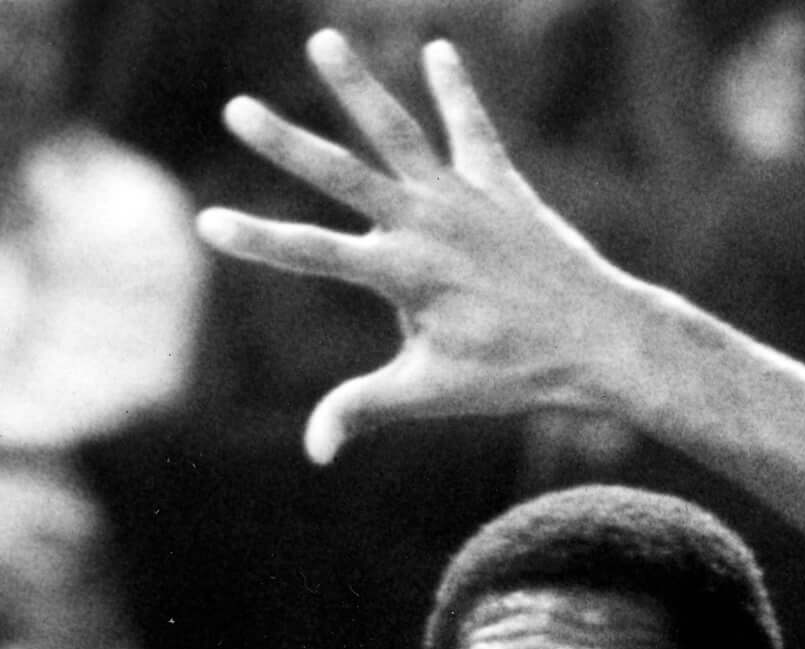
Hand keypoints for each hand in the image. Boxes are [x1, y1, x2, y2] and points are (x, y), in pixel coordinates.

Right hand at [195, 35, 653, 461]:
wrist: (599, 341)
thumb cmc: (515, 375)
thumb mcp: (432, 394)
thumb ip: (365, 409)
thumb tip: (315, 452)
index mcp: (404, 275)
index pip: (313, 254)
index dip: (258, 239)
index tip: (206, 222)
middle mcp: (427, 225)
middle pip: (343, 177)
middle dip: (286, 144)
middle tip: (236, 109)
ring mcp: (464, 198)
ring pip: (399, 132)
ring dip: (359, 86)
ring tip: (321, 40)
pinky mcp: (500, 184)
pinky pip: (472, 130)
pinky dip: (455, 91)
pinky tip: (439, 49)